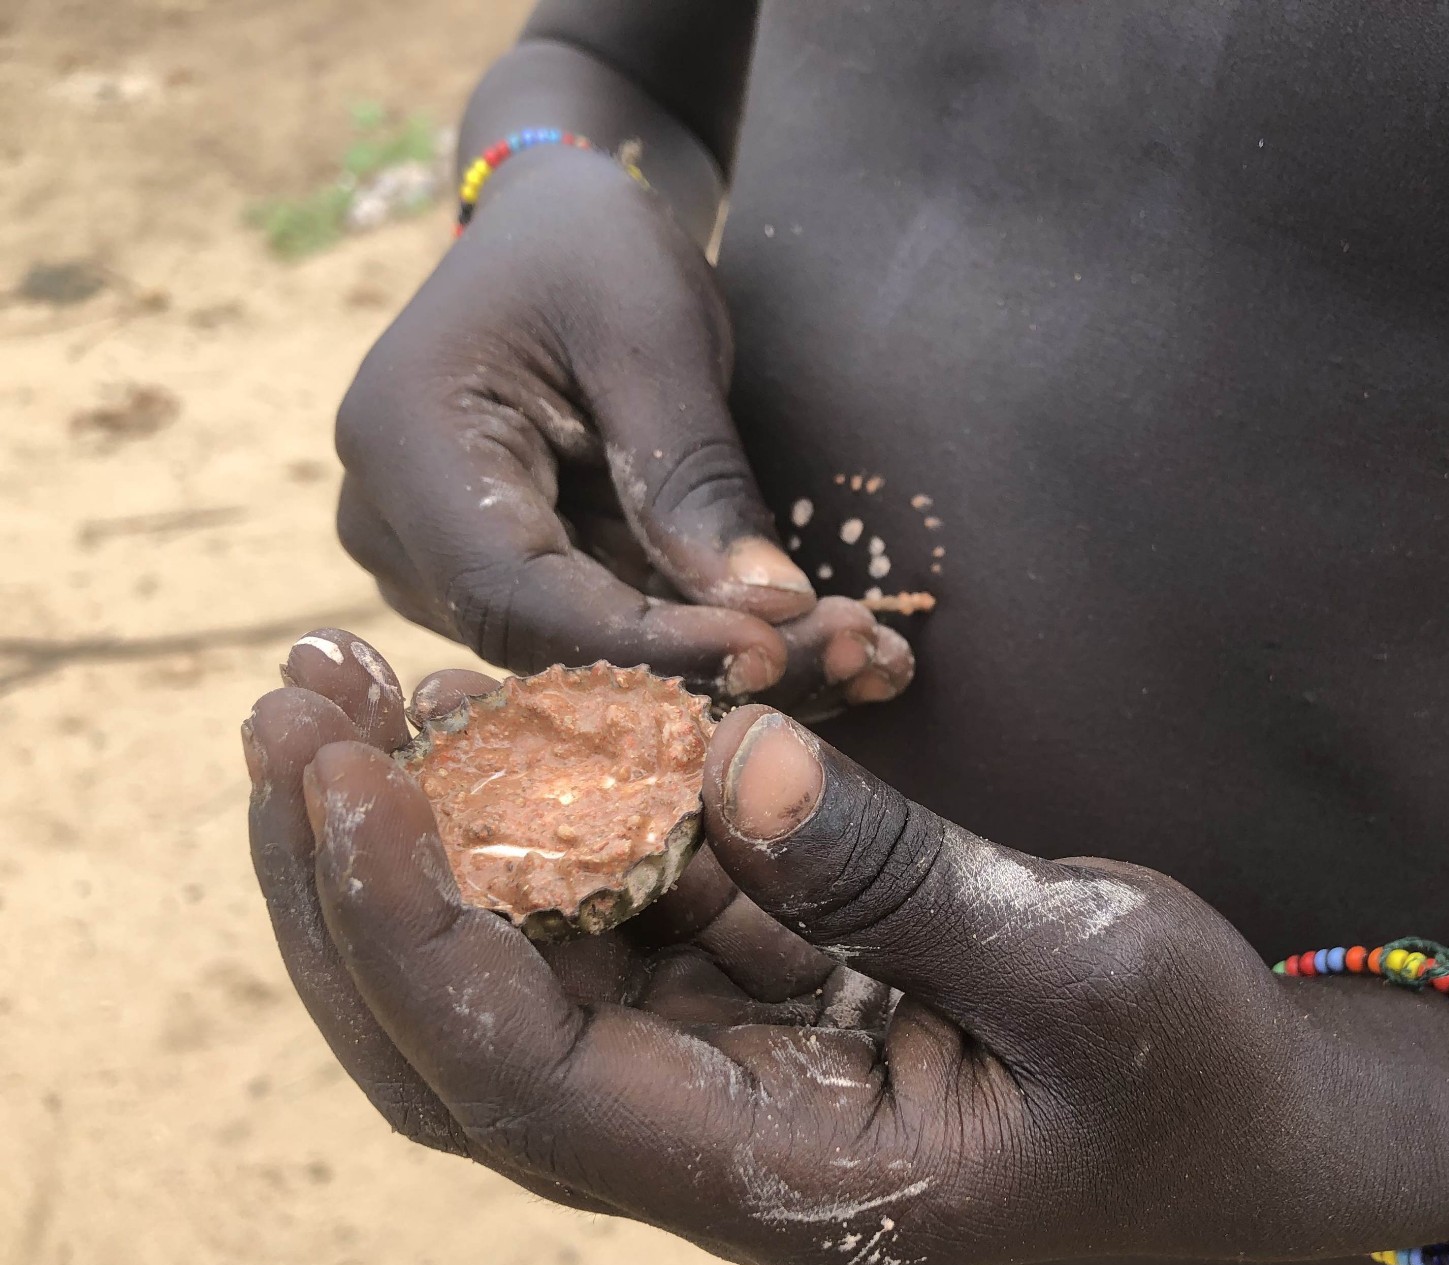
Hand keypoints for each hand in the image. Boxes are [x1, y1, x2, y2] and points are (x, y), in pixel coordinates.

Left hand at [244, 634, 1448, 1264]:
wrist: (1241, 1116)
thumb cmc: (1185, 1067)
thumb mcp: (1087, 966)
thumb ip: (913, 880)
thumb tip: (734, 760)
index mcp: (775, 1175)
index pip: (525, 1079)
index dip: (415, 934)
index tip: (343, 778)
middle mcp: (708, 1134)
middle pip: (455, 1038)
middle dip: (349, 880)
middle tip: (291, 703)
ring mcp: (718, 1063)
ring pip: (509, 965)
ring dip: (425, 830)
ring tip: (362, 678)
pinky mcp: (749, 992)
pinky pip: (610, 906)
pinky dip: (550, 811)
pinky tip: (518, 701)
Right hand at [332, 146, 910, 719]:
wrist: (552, 235)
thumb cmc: (592, 251)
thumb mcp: (653, 332)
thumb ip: (693, 474)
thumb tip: (766, 610)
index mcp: (406, 445)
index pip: (516, 595)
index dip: (646, 643)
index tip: (773, 647)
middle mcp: (396, 530)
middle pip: (556, 648)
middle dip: (715, 661)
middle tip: (860, 654)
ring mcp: (440, 569)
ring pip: (592, 661)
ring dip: (734, 663)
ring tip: (868, 654)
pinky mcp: (504, 587)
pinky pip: (611, 640)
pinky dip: (715, 642)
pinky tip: (825, 645)